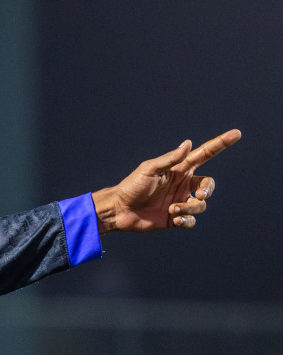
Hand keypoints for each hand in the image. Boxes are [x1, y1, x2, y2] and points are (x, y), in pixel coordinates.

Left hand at [92, 130, 239, 232]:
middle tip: (198, 195)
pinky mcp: (174, 218)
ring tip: (173, 208)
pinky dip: (187, 220)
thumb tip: (188, 143)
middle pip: (208, 185)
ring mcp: (179, 201)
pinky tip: (175, 218)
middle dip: (207, 190)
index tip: (236, 134)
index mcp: (179, 170)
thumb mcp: (150, 169)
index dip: (220, 144)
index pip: (204, 154)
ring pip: (201, 205)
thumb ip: (170, 159)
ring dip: (190, 207)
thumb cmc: (131, 186)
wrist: (118, 210)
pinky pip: (191, 220)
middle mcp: (182, 185)